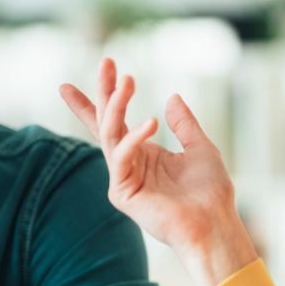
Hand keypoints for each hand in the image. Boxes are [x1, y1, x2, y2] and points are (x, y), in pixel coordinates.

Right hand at [60, 58, 257, 285]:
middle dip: (103, 91)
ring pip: (109, 134)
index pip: (112, 123)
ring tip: (128, 80)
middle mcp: (128, 163)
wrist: (215, 224)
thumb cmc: (210, 193)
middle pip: (106, 121)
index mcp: (142, 153)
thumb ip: (184, 124)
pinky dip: (133, 138)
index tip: (69, 83)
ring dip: (116, 105)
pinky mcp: (122, 193)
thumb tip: (172, 97)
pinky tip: (150, 123)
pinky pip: (120, 157)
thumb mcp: (200, 147)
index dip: (95, 101)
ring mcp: (122, 178)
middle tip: (106, 61)